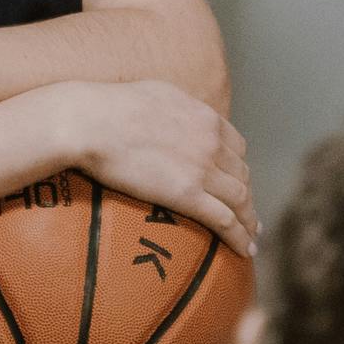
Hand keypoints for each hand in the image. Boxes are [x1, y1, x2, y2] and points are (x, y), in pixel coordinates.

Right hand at [57, 78, 258, 259]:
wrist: (92, 122)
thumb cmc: (112, 105)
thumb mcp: (157, 93)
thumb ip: (178, 107)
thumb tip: (176, 114)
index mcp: (205, 117)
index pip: (237, 147)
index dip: (239, 167)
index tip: (236, 182)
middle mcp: (211, 142)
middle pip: (242, 175)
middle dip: (247, 196)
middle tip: (246, 214)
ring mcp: (202, 169)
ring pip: (241, 199)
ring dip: (250, 221)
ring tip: (251, 238)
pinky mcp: (187, 195)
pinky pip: (225, 220)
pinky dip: (240, 236)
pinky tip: (244, 250)